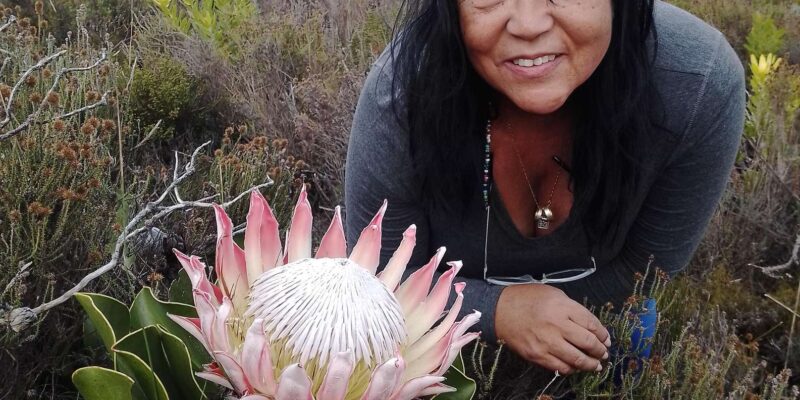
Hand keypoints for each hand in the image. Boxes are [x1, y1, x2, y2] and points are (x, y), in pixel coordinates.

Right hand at [494, 284, 610, 374]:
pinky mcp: (537, 355)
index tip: (606, 338)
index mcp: (562, 307)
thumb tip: (589, 325)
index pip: (591, 323)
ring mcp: (547, 342)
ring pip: (577, 359)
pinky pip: (561, 367)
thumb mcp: (552, 293)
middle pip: (588, 342)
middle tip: (604, 352)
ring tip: (596, 364)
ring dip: (591, 364)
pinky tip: (575, 366)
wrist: (499, 311)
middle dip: (600, 350)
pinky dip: (572, 368)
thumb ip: (571, 308)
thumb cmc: (526, 299)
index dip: (602, 333)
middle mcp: (557, 325)